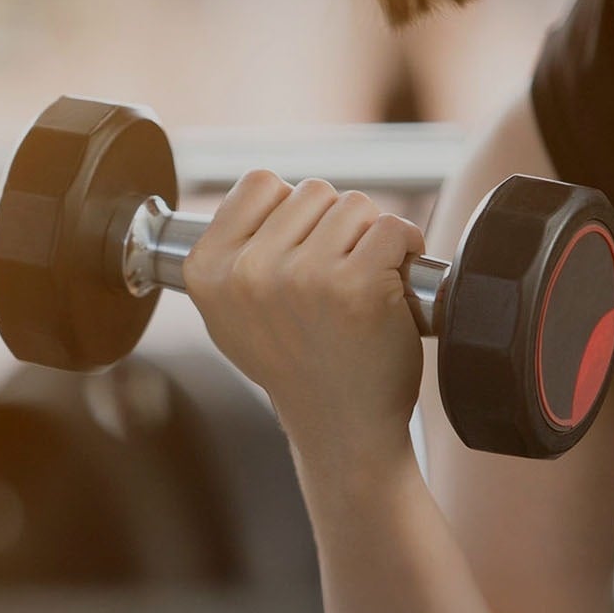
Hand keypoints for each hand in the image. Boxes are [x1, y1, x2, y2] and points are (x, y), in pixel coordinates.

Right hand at [183, 171, 426, 462]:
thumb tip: (260, 192)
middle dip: (335, 225)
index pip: (259, 184)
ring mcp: (303, 277)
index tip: (303, 251)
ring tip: (364, 283)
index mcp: (207, 270)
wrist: (341, 428)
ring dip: (371, 236)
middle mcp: (249, 271)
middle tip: (338, 276)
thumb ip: (234, 254)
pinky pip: (393, 226)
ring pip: (355, 204)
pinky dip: (406, 245)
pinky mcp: (357, 285)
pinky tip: (396, 282)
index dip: (291, 211)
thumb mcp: (232, 314)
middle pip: (312, 190)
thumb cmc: (296, 366)